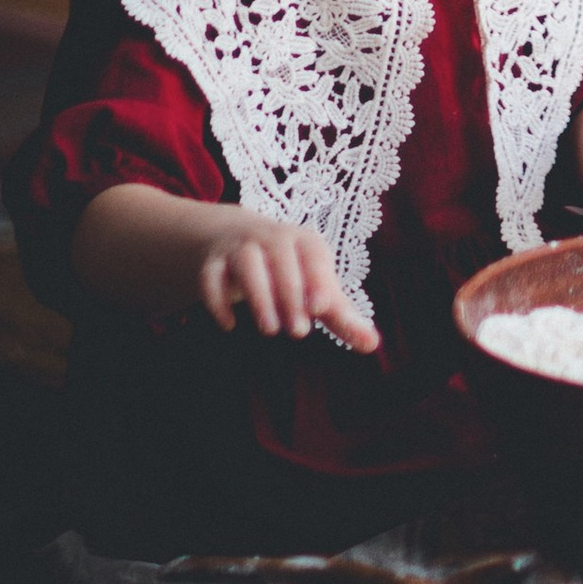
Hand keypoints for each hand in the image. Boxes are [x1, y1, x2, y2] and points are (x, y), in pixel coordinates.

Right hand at [72, 182, 377, 348]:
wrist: (241, 241)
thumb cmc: (292, 273)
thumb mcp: (316, 289)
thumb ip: (343, 317)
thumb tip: (372, 346)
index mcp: (304, 241)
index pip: (313, 254)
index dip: (317, 278)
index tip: (321, 308)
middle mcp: (272, 237)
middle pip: (280, 257)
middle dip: (290, 294)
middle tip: (298, 332)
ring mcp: (239, 247)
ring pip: (246, 263)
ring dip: (258, 296)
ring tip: (270, 330)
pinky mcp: (212, 262)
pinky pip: (210, 276)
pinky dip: (216, 300)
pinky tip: (230, 327)